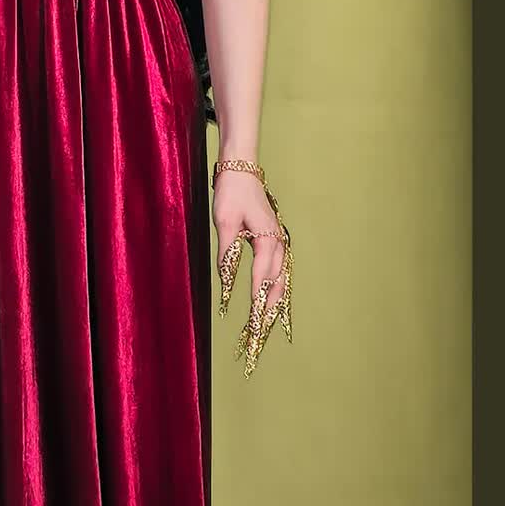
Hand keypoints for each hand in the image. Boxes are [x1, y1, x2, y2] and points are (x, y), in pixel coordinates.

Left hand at [214, 168, 293, 374]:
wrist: (241, 170)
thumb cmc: (232, 193)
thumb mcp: (224, 222)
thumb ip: (227, 253)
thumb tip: (227, 281)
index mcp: (266, 239)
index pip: (261, 278)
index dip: (256, 303)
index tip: (253, 324)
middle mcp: (278, 243)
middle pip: (277, 284)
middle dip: (269, 311)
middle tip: (261, 336)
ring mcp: (279, 242)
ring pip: (281, 279)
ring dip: (275, 303)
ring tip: (269, 326)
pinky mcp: (275, 240)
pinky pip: (279, 271)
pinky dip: (277, 289)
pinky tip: (273, 301)